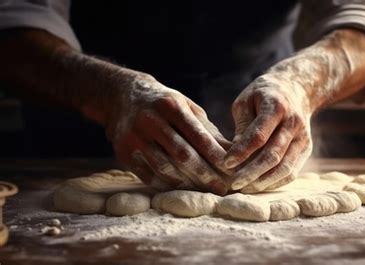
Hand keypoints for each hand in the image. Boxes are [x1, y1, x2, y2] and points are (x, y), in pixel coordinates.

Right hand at [95, 72, 230, 194]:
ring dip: (187, 183)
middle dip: (205, 174)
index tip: (232, 170)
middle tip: (222, 189)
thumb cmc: (164, 104)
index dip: (215, 155)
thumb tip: (231, 151)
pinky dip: (166, 184)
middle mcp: (151, 120)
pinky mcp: (124, 151)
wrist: (121, 95)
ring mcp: (135, 137)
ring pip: (165, 167)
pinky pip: (147, 174)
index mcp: (171, 106)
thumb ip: (206, 128)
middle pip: (182, 154)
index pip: (198, 135)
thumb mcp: (186, 106)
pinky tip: (181, 190)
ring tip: (204, 191)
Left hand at [223, 73, 312, 192]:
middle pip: (272, 155)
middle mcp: (293, 123)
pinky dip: (275, 182)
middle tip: (233, 184)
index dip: (241, 152)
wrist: (296, 88)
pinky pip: (292, 171)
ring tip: (245, 189)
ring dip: (263, 182)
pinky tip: (259, 186)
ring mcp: (303, 137)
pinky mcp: (306, 149)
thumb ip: (242, 126)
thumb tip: (235, 154)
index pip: (258, 135)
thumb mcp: (246, 101)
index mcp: (276, 107)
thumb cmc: (263, 95)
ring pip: (285, 167)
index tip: (225, 164)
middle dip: (251, 173)